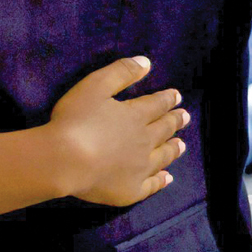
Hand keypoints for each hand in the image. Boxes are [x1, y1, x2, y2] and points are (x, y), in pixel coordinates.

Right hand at [49, 56, 186, 205]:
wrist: (66, 161)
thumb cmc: (76, 120)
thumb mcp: (94, 86)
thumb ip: (121, 72)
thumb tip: (146, 62)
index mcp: (135, 116)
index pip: (156, 105)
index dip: (167, 99)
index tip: (177, 96)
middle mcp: (144, 141)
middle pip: (163, 130)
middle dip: (174, 121)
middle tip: (185, 117)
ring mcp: (140, 168)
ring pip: (163, 156)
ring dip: (173, 149)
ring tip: (182, 145)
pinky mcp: (131, 190)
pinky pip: (152, 185)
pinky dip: (161, 180)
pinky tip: (167, 177)